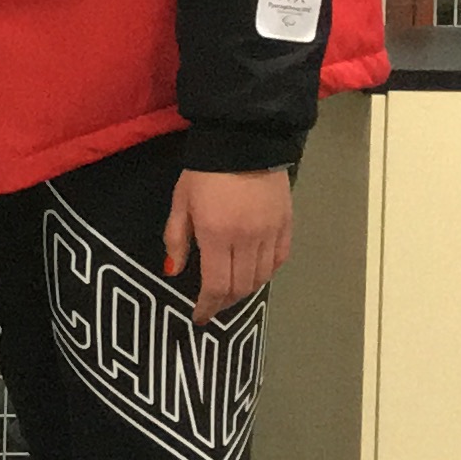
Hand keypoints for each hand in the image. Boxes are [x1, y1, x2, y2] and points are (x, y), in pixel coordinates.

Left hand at [163, 165, 290, 320]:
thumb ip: (177, 238)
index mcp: (217, 235)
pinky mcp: (287, 225)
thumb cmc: (204, 172)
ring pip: (261, 277)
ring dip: (245, 290)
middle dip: (225, 302)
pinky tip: (255, 273)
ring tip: (231, 292)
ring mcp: (271, 233)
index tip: (200, 317)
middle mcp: (247, 239)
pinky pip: (279, 260)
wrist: (244, 141)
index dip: (208, 306)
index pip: (216, 285)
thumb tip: (173, 272)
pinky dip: (266, 273)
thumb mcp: (180, 203)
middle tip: (213, 306)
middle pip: (240, 286)